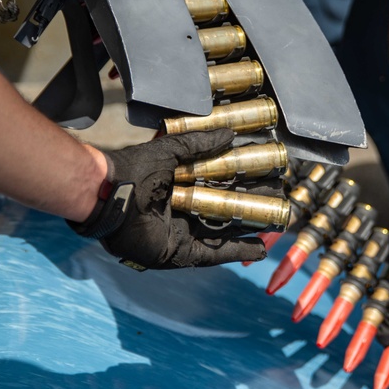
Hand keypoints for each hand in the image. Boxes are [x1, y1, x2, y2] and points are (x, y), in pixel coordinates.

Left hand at [68, 129, 267, 268]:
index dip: (244, 184)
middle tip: (279, 200)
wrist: (108, 195)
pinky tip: (260, 247)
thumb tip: (230, 134)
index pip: (221, 186)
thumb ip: (199, 143)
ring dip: (251, 229)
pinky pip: (215, 254)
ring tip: (277, 223)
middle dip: (254, 207)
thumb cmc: (134, 169)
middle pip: (227, 211)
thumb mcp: (171, 149)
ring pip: (225, 233)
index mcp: (182, 187)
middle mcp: (185, 211)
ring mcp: (184, 234)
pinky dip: (238, 251)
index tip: (268, 178)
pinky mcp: (180, 253)